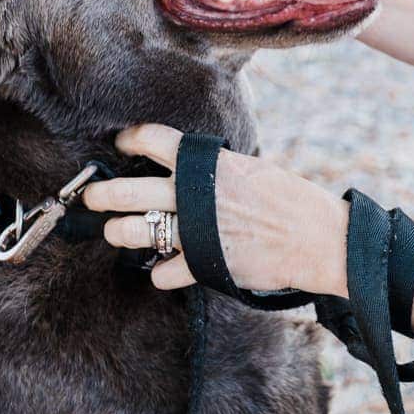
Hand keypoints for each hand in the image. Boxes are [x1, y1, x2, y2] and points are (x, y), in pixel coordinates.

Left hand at [81, 123, 349, 294]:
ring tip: (117, 233)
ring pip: (135, 232)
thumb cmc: (292, 201)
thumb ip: (215, 171)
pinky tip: (163, 270)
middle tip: (93, 197)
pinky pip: (163, 273)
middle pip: (129, 190)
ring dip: (120, 233)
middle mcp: (196, 194)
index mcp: (210, 164)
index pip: (154, 140)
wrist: (320, 238)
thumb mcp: (252, 169)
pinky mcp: (205, 265)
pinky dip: (160, 274)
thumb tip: (188, 169)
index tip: (121, 144)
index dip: (130, 139)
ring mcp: (198, 231)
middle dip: (102, 195)